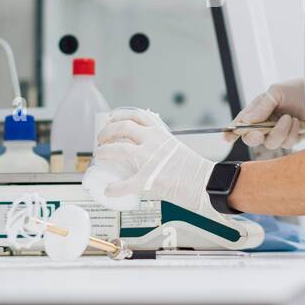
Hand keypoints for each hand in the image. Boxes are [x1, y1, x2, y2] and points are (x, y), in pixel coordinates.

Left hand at [88, 108, 212, 211]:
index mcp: (160, 133)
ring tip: (100, 154)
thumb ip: (159, 145)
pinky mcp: (147, 179)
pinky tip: (109, 190)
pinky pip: (125, 184)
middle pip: (122, 127)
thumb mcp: (174, 147)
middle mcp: (152, 141)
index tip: (111, 118)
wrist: (204, 182)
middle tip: (101, 138)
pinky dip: (114, 188)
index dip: (120, 115)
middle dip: (107, 131)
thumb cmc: (193, 168)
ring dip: (104, 151)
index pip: (136, 115)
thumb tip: (147, 150)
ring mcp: (148, 159)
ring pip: (118, 149)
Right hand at [226, 78, 304, 148]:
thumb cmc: (298, 89)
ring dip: (279, 132)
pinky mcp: (291, 139)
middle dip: (254, 137)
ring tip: (289, 117)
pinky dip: (291, 133)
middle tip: (260, 132)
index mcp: (257, 111)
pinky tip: (297, 123)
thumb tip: (247, 120)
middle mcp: (265, 124)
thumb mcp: (277, 91)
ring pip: (270, 144)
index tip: (227, 137)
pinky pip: (286, 144)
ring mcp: (278, 133)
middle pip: (251, 139)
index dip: (232, 132)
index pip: (241, 123)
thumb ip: (261, 106)